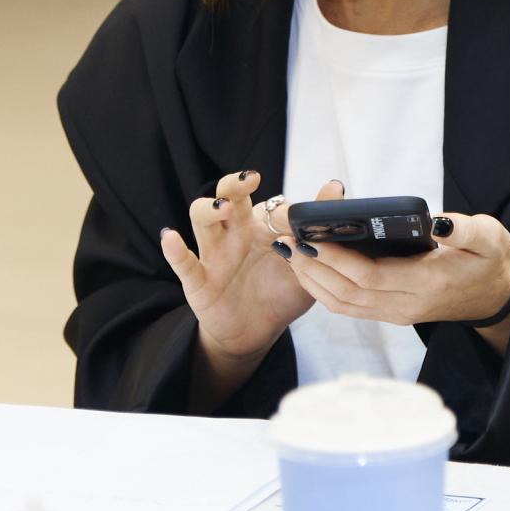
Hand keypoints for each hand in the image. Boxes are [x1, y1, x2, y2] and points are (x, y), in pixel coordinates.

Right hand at [162, 172, 335, 360]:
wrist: (257, 331)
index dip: (277, 203)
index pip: (264, 202)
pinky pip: (182, 262)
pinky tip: (171, 238)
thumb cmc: (283, 291)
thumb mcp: (308, 263)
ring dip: (208, 210)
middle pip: (227, 197)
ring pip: (201, 221)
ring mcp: (213, 254)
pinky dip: (174, 250)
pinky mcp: (197, 280)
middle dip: (234, 185)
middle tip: (249, 179)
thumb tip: (337, 189)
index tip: (293, 208)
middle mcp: (235, 233)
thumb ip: (319, 229)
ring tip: (223, 208)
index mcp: (261, 227)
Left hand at [271, 210, 509, 345]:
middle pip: (347, 293)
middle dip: (313, 268)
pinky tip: (309, 268)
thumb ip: (466, 230)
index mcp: (428, 283)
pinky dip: (323, 289)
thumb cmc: (491, 261)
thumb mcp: (490, 238)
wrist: (496, 296)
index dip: (337, 259)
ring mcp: (397, 313)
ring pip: (342, 304)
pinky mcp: (390, 313)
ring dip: (312, 280)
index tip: (312, 238)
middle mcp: (407, 305)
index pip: (371, 276)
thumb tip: (439, 223)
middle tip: (288, 241)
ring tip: (290, 252)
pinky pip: (348, 307)